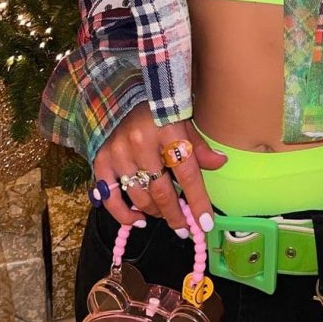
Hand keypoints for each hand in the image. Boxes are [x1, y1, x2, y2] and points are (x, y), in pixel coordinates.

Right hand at [92, 103, 227, 234]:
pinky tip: (139, 220)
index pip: (187, 173)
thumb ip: (199, 146)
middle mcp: (141, 142)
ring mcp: (118, 152)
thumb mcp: (184, 121)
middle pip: (162, 191)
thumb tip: (221, 162)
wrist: (123, 93)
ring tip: (165, 215)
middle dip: (175, 214)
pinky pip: (110, 198)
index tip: (205, 223)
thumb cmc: (159, 110)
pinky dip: (124, 214)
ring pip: (139, 197)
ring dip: (155, 212)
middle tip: (184, 228)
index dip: (197, 201)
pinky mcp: (101, 159)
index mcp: (167, 129)